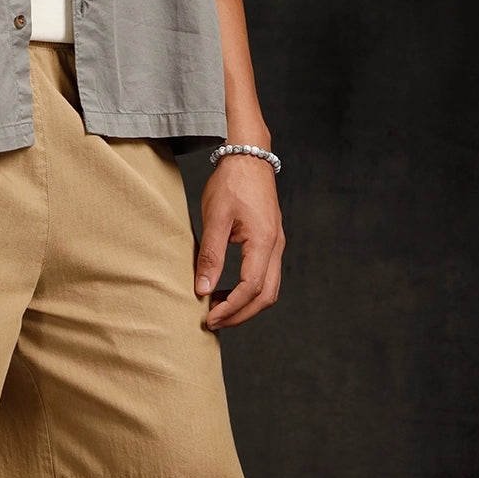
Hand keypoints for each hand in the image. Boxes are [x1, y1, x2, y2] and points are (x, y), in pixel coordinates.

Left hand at [195, 152, 284, 329]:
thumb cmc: (231, 182)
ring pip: (269, 288)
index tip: (210, 318)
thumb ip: (210, 255)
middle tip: (214, 322)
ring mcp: (276, 243)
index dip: (231, 308)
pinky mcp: (271, 239)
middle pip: (266, 296)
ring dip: (246, 304)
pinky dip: (249, 289)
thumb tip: (203, 289)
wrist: (248, 155)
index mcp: (263, 241)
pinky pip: (266, 274)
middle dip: (241, 314)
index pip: (252, 289)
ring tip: (218, 308)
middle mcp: (275, 246)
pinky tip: (227, 288)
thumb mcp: (215, 217)